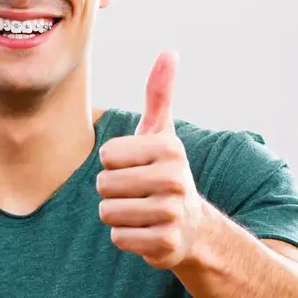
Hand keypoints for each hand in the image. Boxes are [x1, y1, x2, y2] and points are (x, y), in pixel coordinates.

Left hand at [96, 50, 207, 269]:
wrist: (194, 227)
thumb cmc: (164, 172)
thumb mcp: (161, 133)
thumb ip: (159, 94)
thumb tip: (169, 52)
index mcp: (169, 148)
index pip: (106, 155)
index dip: (114, 163)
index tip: (138, 167)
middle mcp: (175, 180)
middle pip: (104, 184)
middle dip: (113, 191)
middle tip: (139, 193)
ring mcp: (172, 214)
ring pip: (107, 212)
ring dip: (118, 215)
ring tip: (141, 211)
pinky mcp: (166, 245)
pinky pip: (118, 238)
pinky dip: (126, 237)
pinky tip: (146, 231)